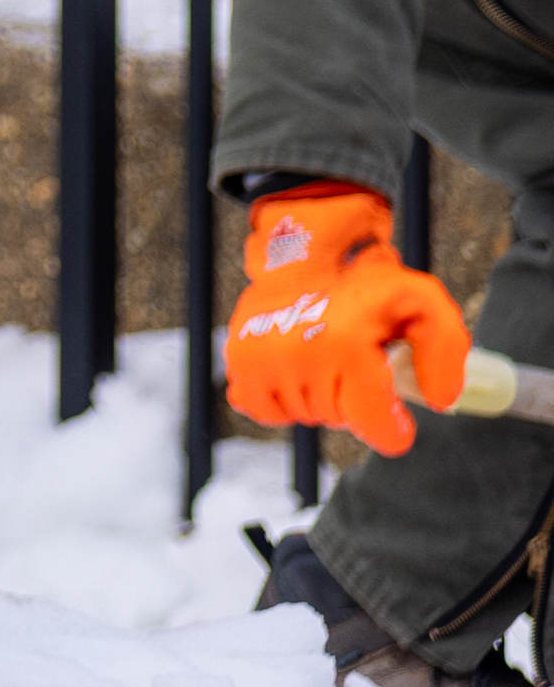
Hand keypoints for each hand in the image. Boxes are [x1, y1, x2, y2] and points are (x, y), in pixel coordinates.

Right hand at [220, 180, 470, 453]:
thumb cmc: (366, 286)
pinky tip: (295, 369)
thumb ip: (447, 351)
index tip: (395, 409)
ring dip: (320, 398)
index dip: (394, 426)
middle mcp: (299, 356)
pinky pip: (266, 411)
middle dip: (355, 402)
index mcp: (348, 346)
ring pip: (306, 416)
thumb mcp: (423, 303)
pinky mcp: (239, 363)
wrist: (302, 257)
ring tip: (325, 359)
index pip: (378, 428)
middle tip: (357, 365)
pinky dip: (282, 399)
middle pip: (341, 422)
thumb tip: (436, 400)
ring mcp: (263, 360)